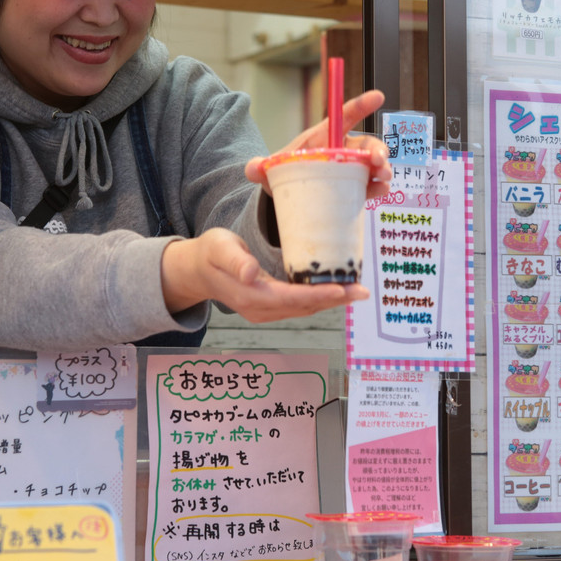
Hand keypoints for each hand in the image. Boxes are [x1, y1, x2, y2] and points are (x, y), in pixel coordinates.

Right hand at [161, 228, 368, 321]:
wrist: (197, 270)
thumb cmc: (210, 252)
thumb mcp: (219, 248)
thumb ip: (236, 261)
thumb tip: (252, 274)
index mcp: (249, 295)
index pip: (290, 298)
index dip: (318, 295)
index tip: (342, 289)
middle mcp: (259, 309)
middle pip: (303, 307)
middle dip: (334, 300)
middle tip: (363, 291)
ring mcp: (264, 312)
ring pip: (304, 309)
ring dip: (331, 302)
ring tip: (357, 291)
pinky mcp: (270, 308)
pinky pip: (299, 306)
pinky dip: (319, 299)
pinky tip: (337, 291)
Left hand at [244, 89, 391, 202]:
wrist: (289, 192)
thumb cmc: (286, 170)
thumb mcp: (271, 167)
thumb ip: (260, 166)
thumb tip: (252, 168)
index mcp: (325, 135)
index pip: (344, 116)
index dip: (361, 105)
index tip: (378, 96)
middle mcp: (344, 149)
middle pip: (366, 143)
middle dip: (377, 149)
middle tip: (379, 160)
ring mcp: (352, 168)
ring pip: (373, 164)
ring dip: (382, 169)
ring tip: (383, 178)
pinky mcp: (356, 187)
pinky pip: (371, 185)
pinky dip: (378, 188)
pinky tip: (380, 191)